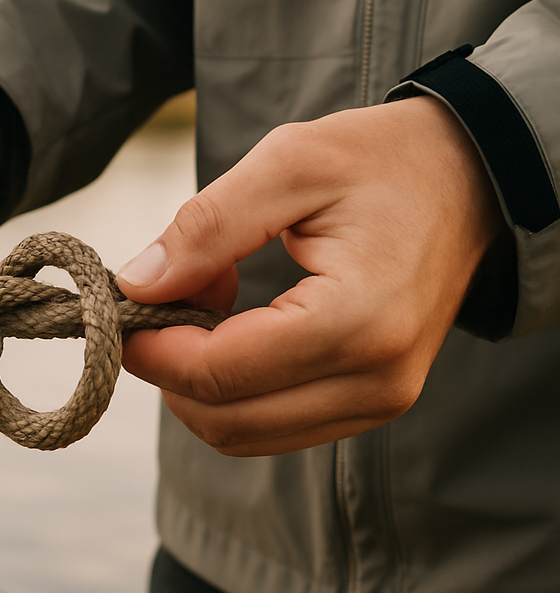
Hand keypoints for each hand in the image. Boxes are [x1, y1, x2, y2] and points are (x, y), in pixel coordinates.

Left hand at [116, 97, 503, 455]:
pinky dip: (235, 386)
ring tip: (207, 298)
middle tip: (160, 299)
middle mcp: (376, 380)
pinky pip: (277, 422)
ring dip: (201, 381)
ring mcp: (381, 400)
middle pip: (226, 420)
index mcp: (356, 321)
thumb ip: (205, 229)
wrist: (469, 178)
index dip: (152, 348)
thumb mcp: (287, 164)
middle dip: (170, 369)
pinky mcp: (373, 400)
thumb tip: (135, 287)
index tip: (123, 306)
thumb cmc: (381, 160)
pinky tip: (236, 323)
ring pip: (247, 433)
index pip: (219, 374)